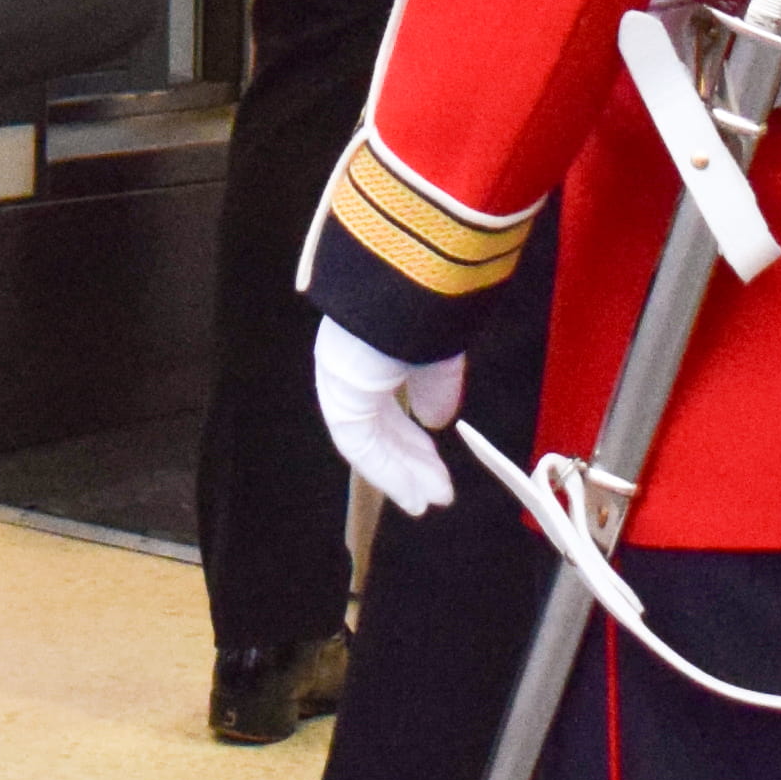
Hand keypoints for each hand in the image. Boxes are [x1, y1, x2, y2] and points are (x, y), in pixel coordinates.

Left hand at [316, 320, 465, 515]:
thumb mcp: (439, 351)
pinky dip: (388, 472)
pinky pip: (362, 446)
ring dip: (402, 474)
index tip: (436, 465)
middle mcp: (350, 368)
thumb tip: (436, 420)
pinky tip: (412, 494)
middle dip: (411, 462)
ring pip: (370, 442)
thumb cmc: (428, 305)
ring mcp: (341, 383)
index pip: (386, 407)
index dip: (412, 439)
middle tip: (438, 492)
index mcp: (371, 352)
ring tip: (429, 501)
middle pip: (379, 428)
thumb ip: (436, 389)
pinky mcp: (342, 397)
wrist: (410, 278)